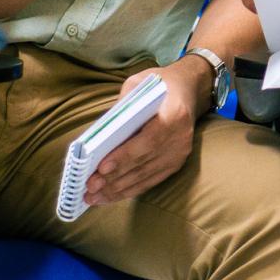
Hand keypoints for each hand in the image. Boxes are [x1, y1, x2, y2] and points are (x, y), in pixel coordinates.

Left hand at [84, 58, 201, 205]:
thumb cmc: (161, 84)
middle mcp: (180, 138)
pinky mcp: (176, 163)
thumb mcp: (141, 82)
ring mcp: (179, 153)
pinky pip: (151, 181)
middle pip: (144, 163)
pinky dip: (129, 190)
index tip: (102, 168)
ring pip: (145, 177)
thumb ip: (123, 104)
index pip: (148, 141)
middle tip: (89, 187)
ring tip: (93, 197)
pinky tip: (110, 195)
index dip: (125, 156)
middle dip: (114, 177)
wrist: (190, 89)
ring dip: (118, 189)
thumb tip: (100, 133)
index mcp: (174, 114)